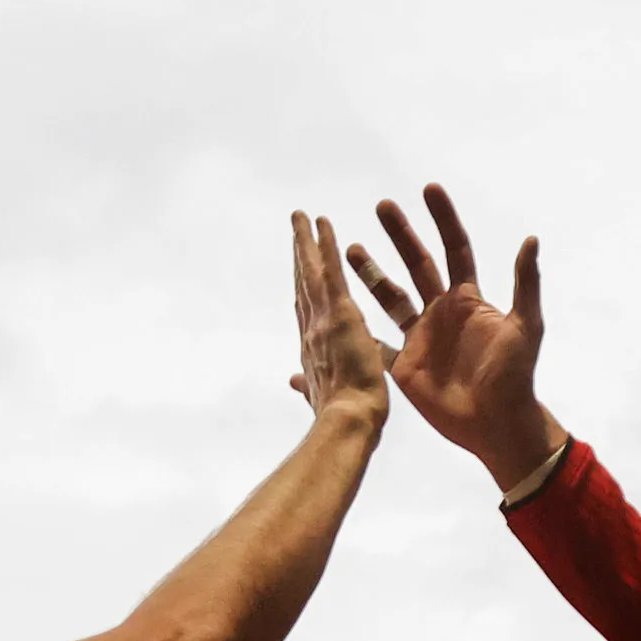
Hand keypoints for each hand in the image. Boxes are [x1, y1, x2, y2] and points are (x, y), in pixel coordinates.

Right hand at [288, 210, 390, 426]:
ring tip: (301, 216)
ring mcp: (323, 319)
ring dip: (305, 242)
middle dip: (297, 258)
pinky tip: (322, 222)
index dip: (300, 294)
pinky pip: (330, 272)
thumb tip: (292, 382)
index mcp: (313, 353)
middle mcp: (311, 331)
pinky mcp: (340, 312)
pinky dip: (325, 245)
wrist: (348, 423)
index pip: (305, 316)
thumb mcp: (320, 401)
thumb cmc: (344, 422)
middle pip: (301, 286)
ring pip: (310, 273)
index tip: (297, 276)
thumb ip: (307, 387)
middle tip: (294, 232)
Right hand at [348, 185, 562, 486]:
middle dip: (400, 234)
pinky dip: (355, 328)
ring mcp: (420, 337)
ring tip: (348, 247)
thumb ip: (525, 284)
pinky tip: (334, 307)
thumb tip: (531, 239)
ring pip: (389, 296)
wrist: (496, 423)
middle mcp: (441, 311)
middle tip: (382, 205)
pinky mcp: (403, 364)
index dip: (443, 219)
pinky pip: (374, 342)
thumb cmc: (515, 376)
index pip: (454, 249)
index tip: (428, 188)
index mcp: (468, 299)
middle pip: (416, 263)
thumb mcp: (525, 326)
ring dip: (371, 272)